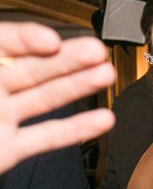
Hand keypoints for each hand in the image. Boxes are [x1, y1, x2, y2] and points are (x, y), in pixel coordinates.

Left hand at [0, 22, 115, 173]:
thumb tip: (2, 44)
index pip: (5, 44)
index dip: (27, 38)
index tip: (51, 40)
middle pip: (34, 68)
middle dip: (68, 59)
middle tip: (96, 51)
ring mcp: (1, 119)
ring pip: (45, 98)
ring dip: (78, 86)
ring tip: (106, 75)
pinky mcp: (8, 150)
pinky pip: (46, 136)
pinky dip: (75, 129)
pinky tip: (102, 120)